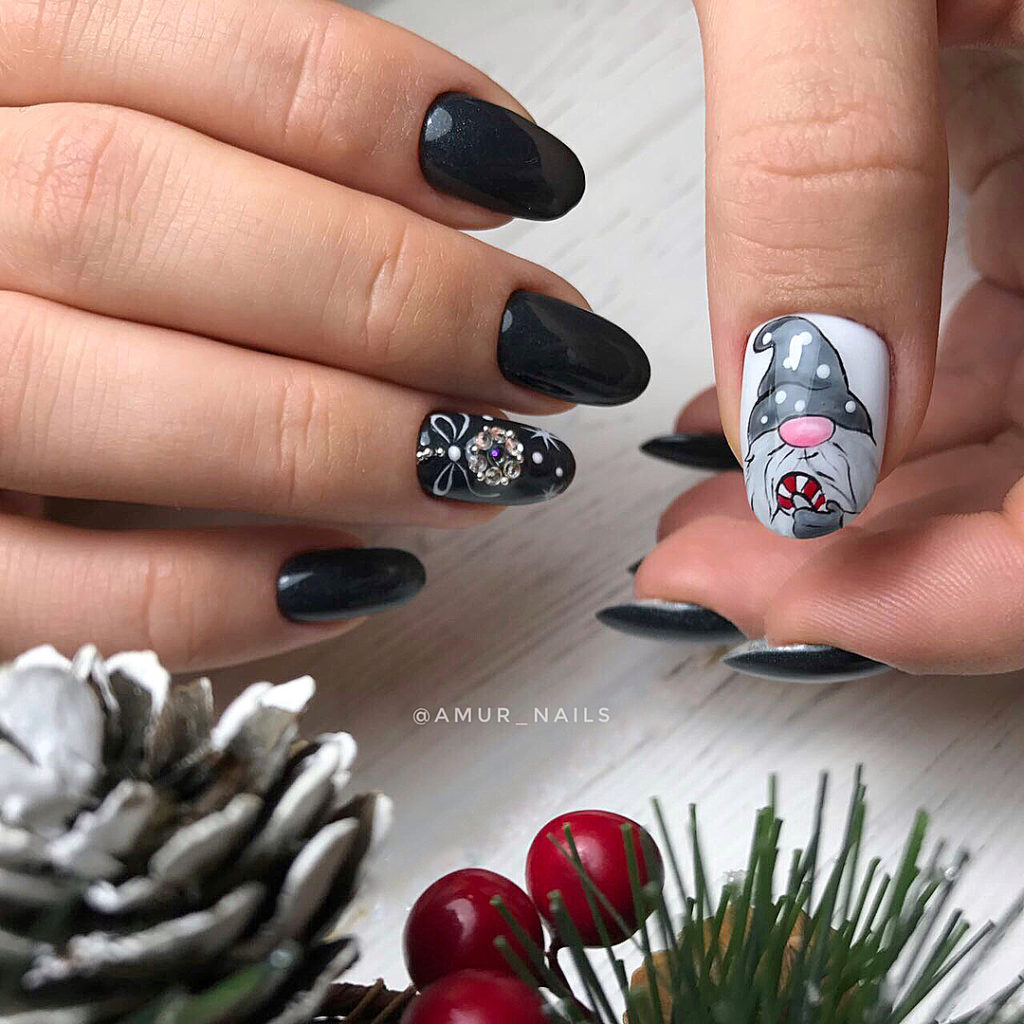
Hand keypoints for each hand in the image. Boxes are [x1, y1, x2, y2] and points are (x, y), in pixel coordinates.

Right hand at [0, 0, 649, 668]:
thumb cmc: (64, 251)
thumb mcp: (121, 136)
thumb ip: (253, 143)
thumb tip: (465, 181)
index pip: (193, 38)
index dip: (381, 108)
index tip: (536, 177)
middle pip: (139, 214)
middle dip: (390, 293)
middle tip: (548, 351)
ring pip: (100, 393)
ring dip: (340, 441)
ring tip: (495, 465)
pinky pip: (54, 600)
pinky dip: (223, 596)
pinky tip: (367, 578)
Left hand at [602, 2, 1023, 680]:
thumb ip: (834, 176)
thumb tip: (798, 439)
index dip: (949, 603)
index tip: (765, 608)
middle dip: (870, 565)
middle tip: (696, 573)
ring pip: (1015, 440)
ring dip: (856, 506)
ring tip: (701, 519)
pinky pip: (990, 356)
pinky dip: (870, 417)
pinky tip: (760, 419)